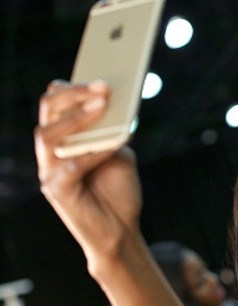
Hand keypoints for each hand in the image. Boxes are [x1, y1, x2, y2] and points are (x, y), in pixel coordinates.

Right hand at [34, 80, 142, 268]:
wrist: (120, 231)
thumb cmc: (118, 192)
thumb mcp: (118, 153)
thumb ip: (112, 132)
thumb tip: (115, 105)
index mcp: (63, 141)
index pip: (56, 105)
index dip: (73, 87)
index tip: (99, 75)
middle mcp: (51, 154)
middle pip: (48, 112)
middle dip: (74, 93)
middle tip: (103, 85)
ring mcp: (50, 172)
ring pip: (49, 134)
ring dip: (78, 116)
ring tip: (103, 102)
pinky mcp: (57, 191)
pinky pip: (72, 164)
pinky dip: (94, 150)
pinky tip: (115, 142)